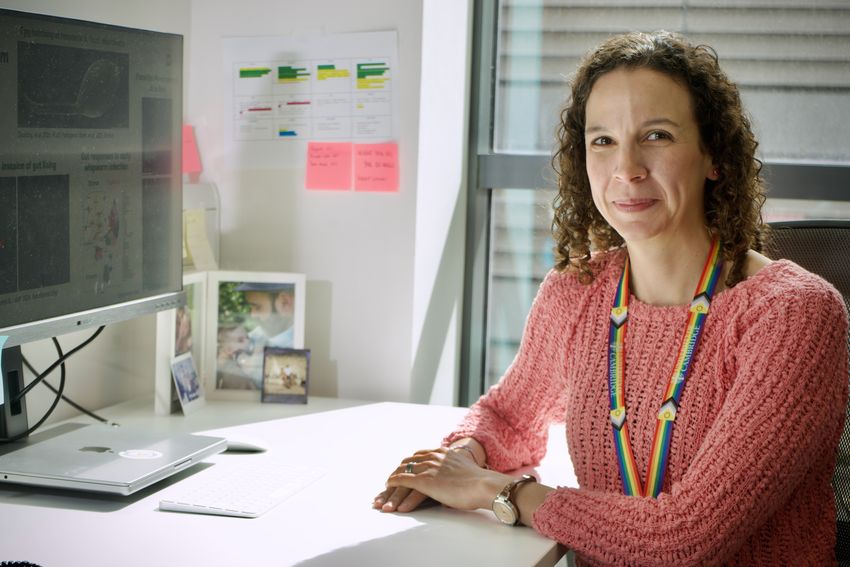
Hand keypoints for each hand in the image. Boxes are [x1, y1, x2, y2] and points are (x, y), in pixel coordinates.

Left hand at [373, 447, 509, 512]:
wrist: (484, 485)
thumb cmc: (480, 484)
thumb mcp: (466, 472)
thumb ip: (455, 474)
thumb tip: (453, 487)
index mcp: (444, 453)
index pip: (420, 456)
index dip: (410, 464)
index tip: (404, 470)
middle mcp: (434, 456)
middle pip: (408, 462)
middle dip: (398, 472)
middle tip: (390, 482)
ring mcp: (429, 467)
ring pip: (403, 471)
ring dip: (392, 482)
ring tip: (386, 489)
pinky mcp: (425, 480)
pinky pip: (403, 479)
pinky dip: (393, 483)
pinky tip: (388, 486)